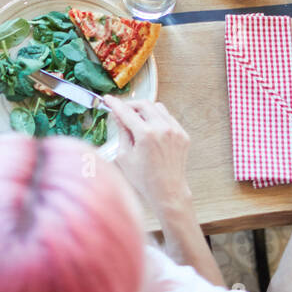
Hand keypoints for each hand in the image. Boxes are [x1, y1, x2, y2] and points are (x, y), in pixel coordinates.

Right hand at [105, 97, 191, 212]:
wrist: (168, 192)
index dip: (115, 104)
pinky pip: (168, 118)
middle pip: (144, 104)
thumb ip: (122, 132)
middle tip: (122, 110)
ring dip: (146, 110)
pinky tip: (151, 129)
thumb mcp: (125, 156)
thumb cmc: (144, 179)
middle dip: (131, 105)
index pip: (127, 112)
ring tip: (137, 121)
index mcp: (146, 134)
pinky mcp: (182, 135)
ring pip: (158, 108)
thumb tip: (117, 115)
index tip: (108, 99)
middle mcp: (162, 129)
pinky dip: (158, 119)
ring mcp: (175, 131)